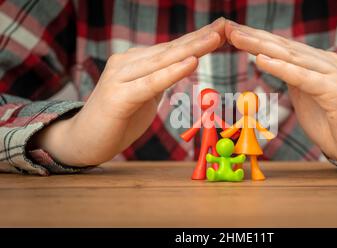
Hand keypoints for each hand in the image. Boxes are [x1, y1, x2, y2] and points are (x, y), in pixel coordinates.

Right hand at [31, 18, 226, 165]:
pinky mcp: (118, 97)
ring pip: (163, 61)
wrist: (83, 140)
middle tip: (225, 25)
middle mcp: (127, 62)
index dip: (198, 38)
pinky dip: (172, 73)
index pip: (172, 48)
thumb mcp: (144, 94)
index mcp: (136, 62)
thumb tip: (182, 66)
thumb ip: (159, 78)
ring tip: (216, 38)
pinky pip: (150, 84)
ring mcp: (120, 77)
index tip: (222, 28)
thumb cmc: (118, 118)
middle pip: (171, 49)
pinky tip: (191, 63)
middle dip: (201, 38)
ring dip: (192, 49)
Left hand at [225, 20, 336, 166]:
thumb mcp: (305, 97)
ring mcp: (332, 74)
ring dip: (260, 46)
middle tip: (227, 28)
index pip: (281, 47)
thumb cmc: (332, 123)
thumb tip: (271, 64)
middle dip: (253, 37)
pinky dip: (281, 68)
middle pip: (282, 46)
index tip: (231, 32)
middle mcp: (325, 63)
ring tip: (237, 37)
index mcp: (316, 63)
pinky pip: (303, 78)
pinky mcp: (335, 91)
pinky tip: (261, 60)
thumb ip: (292, 79)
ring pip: (290, 57)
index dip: (256, 39)